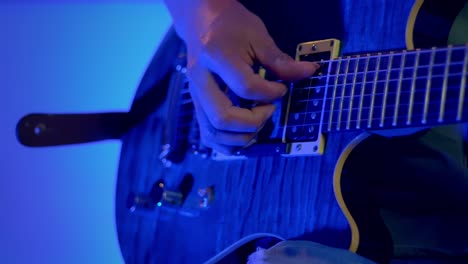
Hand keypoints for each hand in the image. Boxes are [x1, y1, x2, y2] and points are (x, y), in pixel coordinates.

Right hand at [165, 0, 318, 153]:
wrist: (201, 22)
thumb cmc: (231, 26)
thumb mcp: (259, 36)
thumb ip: (281, 61)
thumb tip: (309, 73)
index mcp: (216, 56)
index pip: (246, 87)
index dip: (271, 94)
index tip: (281, 89)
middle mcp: (200, 79)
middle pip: (223, 117)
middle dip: (253, 122)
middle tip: (269, 110)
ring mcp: (195, 95)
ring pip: (212, 133)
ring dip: (241, 138)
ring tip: (258, 124)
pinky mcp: (196, 105)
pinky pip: (208, 135)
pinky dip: (228, 144)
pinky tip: (245, 135)